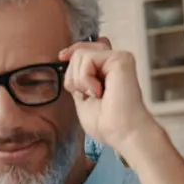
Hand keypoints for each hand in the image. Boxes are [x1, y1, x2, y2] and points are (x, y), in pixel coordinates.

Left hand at [60, 39, 158, 153]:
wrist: (121, 132)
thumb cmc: (105, 122)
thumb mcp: (82, 95)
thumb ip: (78, 76)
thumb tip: (69, 54)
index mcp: (108, 70)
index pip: (86, 50)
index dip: (73, 51)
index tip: (62, 56)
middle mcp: (115, 61)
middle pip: (79, 52)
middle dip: (73, 76)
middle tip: (88, 95)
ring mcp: (118, 58)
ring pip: (80, 55)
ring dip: (80, 81)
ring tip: (96, 95)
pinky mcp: (120, 59)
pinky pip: (87, 58)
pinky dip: (85, 79)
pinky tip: (99, 91)